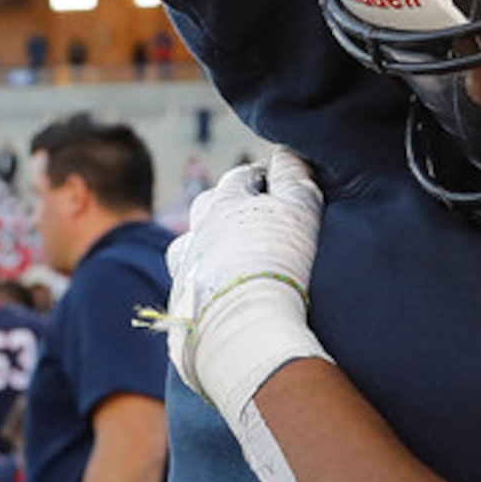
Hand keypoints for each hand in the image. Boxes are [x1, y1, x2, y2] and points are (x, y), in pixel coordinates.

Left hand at [164, 147, 325, 425]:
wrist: (243, 328)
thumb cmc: (276, 262)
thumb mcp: (298, 211)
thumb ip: (294, 178)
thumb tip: (287, 153)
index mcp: (225, 204)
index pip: (243, 177)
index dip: (263, 177)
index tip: (279, 183)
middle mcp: (198, 231)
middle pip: (209, 206)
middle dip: (229, 204)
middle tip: (256, 217)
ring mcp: (187, 269)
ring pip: (189, 244)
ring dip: (206, 243)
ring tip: (229, 257)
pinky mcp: (182, 306)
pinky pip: (189, 285)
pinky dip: (202, 282)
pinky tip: (219, 294)